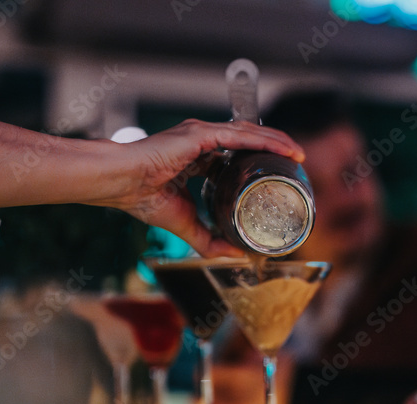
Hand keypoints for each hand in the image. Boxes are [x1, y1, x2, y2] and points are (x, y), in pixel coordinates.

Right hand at [92, 119, 304, 257]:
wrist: (119, 183)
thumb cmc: (140, 198)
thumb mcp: (185, 224)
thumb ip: (208, 240)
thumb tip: (233, 257)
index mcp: (196, 157)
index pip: (235, 154)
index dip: (258, 161)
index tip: (278, 174)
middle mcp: (201, 140)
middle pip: (247, 140)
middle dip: (274, 149)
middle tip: (297, 163)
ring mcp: (201, 134)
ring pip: (249, 133)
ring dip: (276, 142)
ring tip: (298, 154)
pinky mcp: (200, 134)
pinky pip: (241, 136)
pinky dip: (265, 141)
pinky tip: (285, 149)